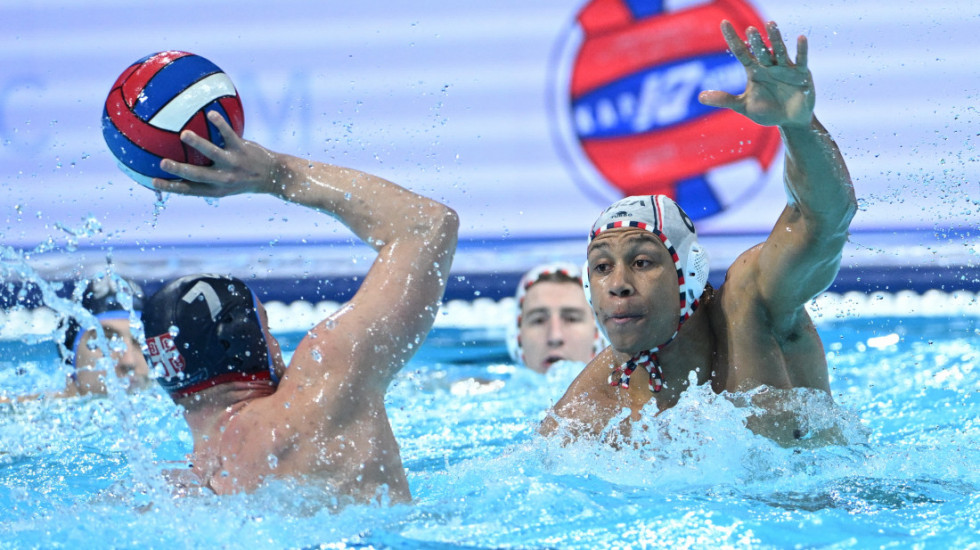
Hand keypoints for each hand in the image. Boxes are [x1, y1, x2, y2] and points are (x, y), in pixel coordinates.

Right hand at [153, 111, 280, 196]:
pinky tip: (210, 113)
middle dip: (179, 170)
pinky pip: (229, 135)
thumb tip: (179, 166)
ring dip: (198, 144)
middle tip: (162, 162)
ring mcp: (233, 164)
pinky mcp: (242, 150)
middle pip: (197, 176)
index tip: (152, 181)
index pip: (188, 190)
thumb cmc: (242, 179)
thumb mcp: (224, 185)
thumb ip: (204, 178)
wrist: (273, 176)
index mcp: (214, 189)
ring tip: (184, 134)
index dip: (170, 187)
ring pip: (213, 153)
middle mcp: (223, 179)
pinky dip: (220, 124)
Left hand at [699, 20, 814, 128]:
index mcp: (754, 71)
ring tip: (771, 25)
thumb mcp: (743, 106)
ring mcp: (785, 68)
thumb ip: (725, 100)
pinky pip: (801, 60)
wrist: (789, 121)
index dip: (732, 38)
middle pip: (760, 51)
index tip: (724, 23)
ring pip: (779, 51)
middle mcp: (768, 66)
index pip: (741, 51)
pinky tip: (801, 38)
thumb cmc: (766, 111)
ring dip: (775, 39)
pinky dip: (801, 50)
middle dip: (755, 41)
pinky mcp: (801, 74)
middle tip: (749, 30)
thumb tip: (700, 97)